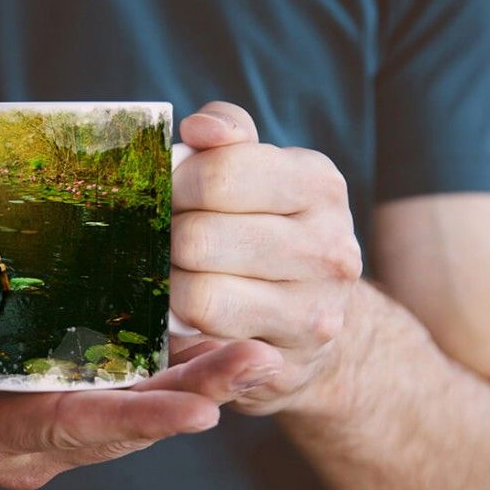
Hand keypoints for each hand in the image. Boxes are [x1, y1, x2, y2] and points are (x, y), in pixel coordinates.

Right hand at [0, 319, 279, 489]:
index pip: (73, 430)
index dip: (137, 418)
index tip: (201, 409)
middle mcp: (30, 443)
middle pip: (123, 424)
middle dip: (194, 397)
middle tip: (259, 362)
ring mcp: (44, 427)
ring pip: (130, 409)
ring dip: (193, 386)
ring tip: (255, 354)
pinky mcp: (49, 402)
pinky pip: (116, 390)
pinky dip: (163, 373)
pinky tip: (206, 344)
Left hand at [169, 101, 362, 415]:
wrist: (313, 315)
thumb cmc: (265, 228)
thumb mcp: (257, 170)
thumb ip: (226, 136)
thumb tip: (198, 129)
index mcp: (318, 184)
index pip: (219, 175)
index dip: (173, 186)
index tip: (164, 196)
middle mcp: (330, 246)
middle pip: (201, 238)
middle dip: (165, 240)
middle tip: (159, 242)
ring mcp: (316, 309)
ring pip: (201, 294)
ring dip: (168, 284)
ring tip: (170, 275)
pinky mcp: (290, 360)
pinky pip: (206, 338)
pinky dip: (180, 323)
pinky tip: (182, 311)